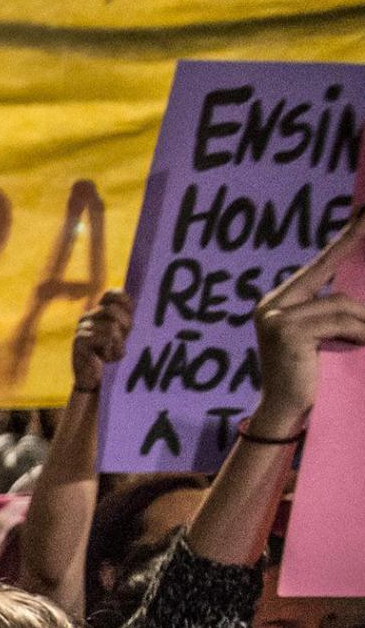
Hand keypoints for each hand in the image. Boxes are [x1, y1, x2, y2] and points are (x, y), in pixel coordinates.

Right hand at [69, 289, 132, 393]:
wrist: (94, 381)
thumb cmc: (111, 356)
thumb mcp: (122, 334)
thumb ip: (125, 317)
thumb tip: (137, 297)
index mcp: (97, 311)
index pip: (113, 294)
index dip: (125, 306)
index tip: (127, 324)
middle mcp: (87, 316)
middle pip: (113, 310)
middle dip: (124, 327)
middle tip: (120, 343)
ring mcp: (81, 328)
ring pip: (111, 326)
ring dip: (118, 344)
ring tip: (110, 354)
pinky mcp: (80, 340)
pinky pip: (106, 337)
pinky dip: (112, 350)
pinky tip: (104, 359)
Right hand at [251, 207, 364, 432]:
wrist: (285, 413)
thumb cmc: (308, 376)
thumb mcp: (320, 335)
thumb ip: (329, 309)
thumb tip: (357, 295)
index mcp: (276, 303)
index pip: (317, 266)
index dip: (342, 241)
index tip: (363, 214)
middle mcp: (271, 305)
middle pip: (327, 275)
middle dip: (350, 248)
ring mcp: (276, 318)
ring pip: (341, 304)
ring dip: (363, 323)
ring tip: (364, 341)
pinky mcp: (287, 332)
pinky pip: (339, 321)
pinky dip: (358, 333)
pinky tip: (360, 346)